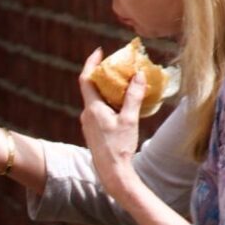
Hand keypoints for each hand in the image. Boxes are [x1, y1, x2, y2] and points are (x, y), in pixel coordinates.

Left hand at [77, 48, 146, 198]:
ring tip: (123, 85)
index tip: (100, 51)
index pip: (86, 79)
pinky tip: (122, 106)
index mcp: (92, 108)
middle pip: (92, 88)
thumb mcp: (129, 119)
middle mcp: (86, 114)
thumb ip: (133, 96)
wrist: (112, 173)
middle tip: (117, 67)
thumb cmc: (119, 147)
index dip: (91, 63)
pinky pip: (98, 111)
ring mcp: (88, 124)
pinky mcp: (93, 132)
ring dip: (107, 91)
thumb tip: (138, 75)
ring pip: (96, 101)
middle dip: (104, 76)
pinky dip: (108, 103)